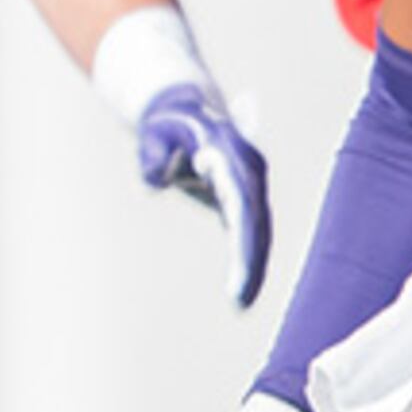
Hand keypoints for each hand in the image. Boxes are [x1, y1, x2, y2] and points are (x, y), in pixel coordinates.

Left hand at [134, 84, 273, 308]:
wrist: (184, 108)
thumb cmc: (166, 123)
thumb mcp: (154, 133)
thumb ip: (153, 155)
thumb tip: (157, 177)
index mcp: (229, 156)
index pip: (241, 207)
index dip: (243, 245)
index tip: (237, 276)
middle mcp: (248, 170)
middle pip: (255, 223)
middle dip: (251, 263)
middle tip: (240, 303)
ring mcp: (249, 183)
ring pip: (258, 229)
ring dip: (252, 265)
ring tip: (242, 303)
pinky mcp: (241, 196)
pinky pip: (249, 229)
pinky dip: (248, 257)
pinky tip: (241, 291)